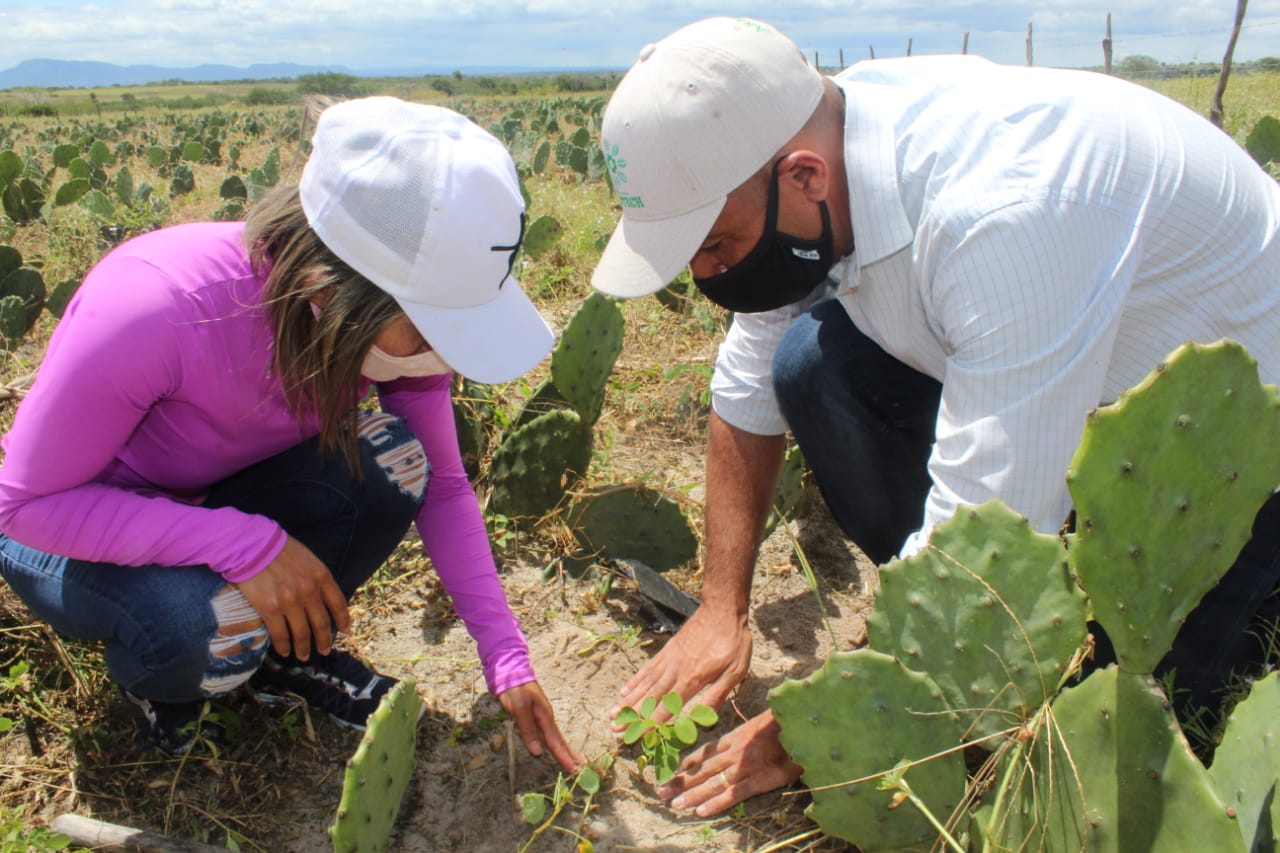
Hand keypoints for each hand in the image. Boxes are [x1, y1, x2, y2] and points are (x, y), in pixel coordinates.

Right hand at [235, 535, 349, 660]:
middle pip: (321, 623)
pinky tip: (284, 651)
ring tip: (303, 656)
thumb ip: (317, 578)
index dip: (343, 620)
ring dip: (303, 648)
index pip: (338, 604)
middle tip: (324, 651)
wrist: (252, 545)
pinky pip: (280, 634)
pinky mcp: (270, 610)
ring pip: (302, 633)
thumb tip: (322, 597)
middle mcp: (309, 592)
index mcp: (322, 576)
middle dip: (324, 640)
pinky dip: (283, 646)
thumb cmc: (280, 549)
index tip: (345, 632)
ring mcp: (290, 603)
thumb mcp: (308, 559)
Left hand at [498, 681, 584, 772]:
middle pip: (559, 741)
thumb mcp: (520, 708)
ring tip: (573, 762)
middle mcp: (545, 719)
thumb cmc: (515, 689)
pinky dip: (553, 743)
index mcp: (545, 717)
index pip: (556, 742)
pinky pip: (546, 734)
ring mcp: (540, 717)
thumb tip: (538, 752)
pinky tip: (554, 748)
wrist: (509, 672)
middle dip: (570, 755)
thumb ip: (528, 729)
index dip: (564, 757)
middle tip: (583, 768)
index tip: (576, 769)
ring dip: (563, 750)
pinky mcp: (533, 717)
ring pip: (554, 738)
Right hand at [609, 606, 751, 725]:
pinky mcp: (667, 650)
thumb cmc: (733, 641)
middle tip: (614, 729)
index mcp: (693, 679)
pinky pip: (648, 668)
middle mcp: (675, 671)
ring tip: (613, 713)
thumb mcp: (735, 671)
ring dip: (628, 700)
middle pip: (650, 697)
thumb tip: (704, 717)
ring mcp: (668, 659)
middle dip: (632, 715)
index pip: (669, 706)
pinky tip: (625, 690)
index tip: (637, 735)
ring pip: (645, 684)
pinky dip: (635, 680)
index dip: (653, 723)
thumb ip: (718, 694)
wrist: (721, 609)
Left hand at [657, 709, 801, 816]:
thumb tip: (733, 743)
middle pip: (702, 769)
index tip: (671, 772)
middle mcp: (734, 752)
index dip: (687, 764)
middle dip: (681, 781)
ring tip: (674, 805)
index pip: (704, 753)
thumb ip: (745, 736)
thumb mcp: (761, 725)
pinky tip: (701, 812)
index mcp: (734, 737)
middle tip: (661, 792)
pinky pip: (734, 794)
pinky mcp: (760, 780)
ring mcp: (745, 767)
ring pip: (712, 783)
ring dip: (692, 794)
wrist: (805, 726)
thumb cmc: (786, 723)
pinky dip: (716, 804)